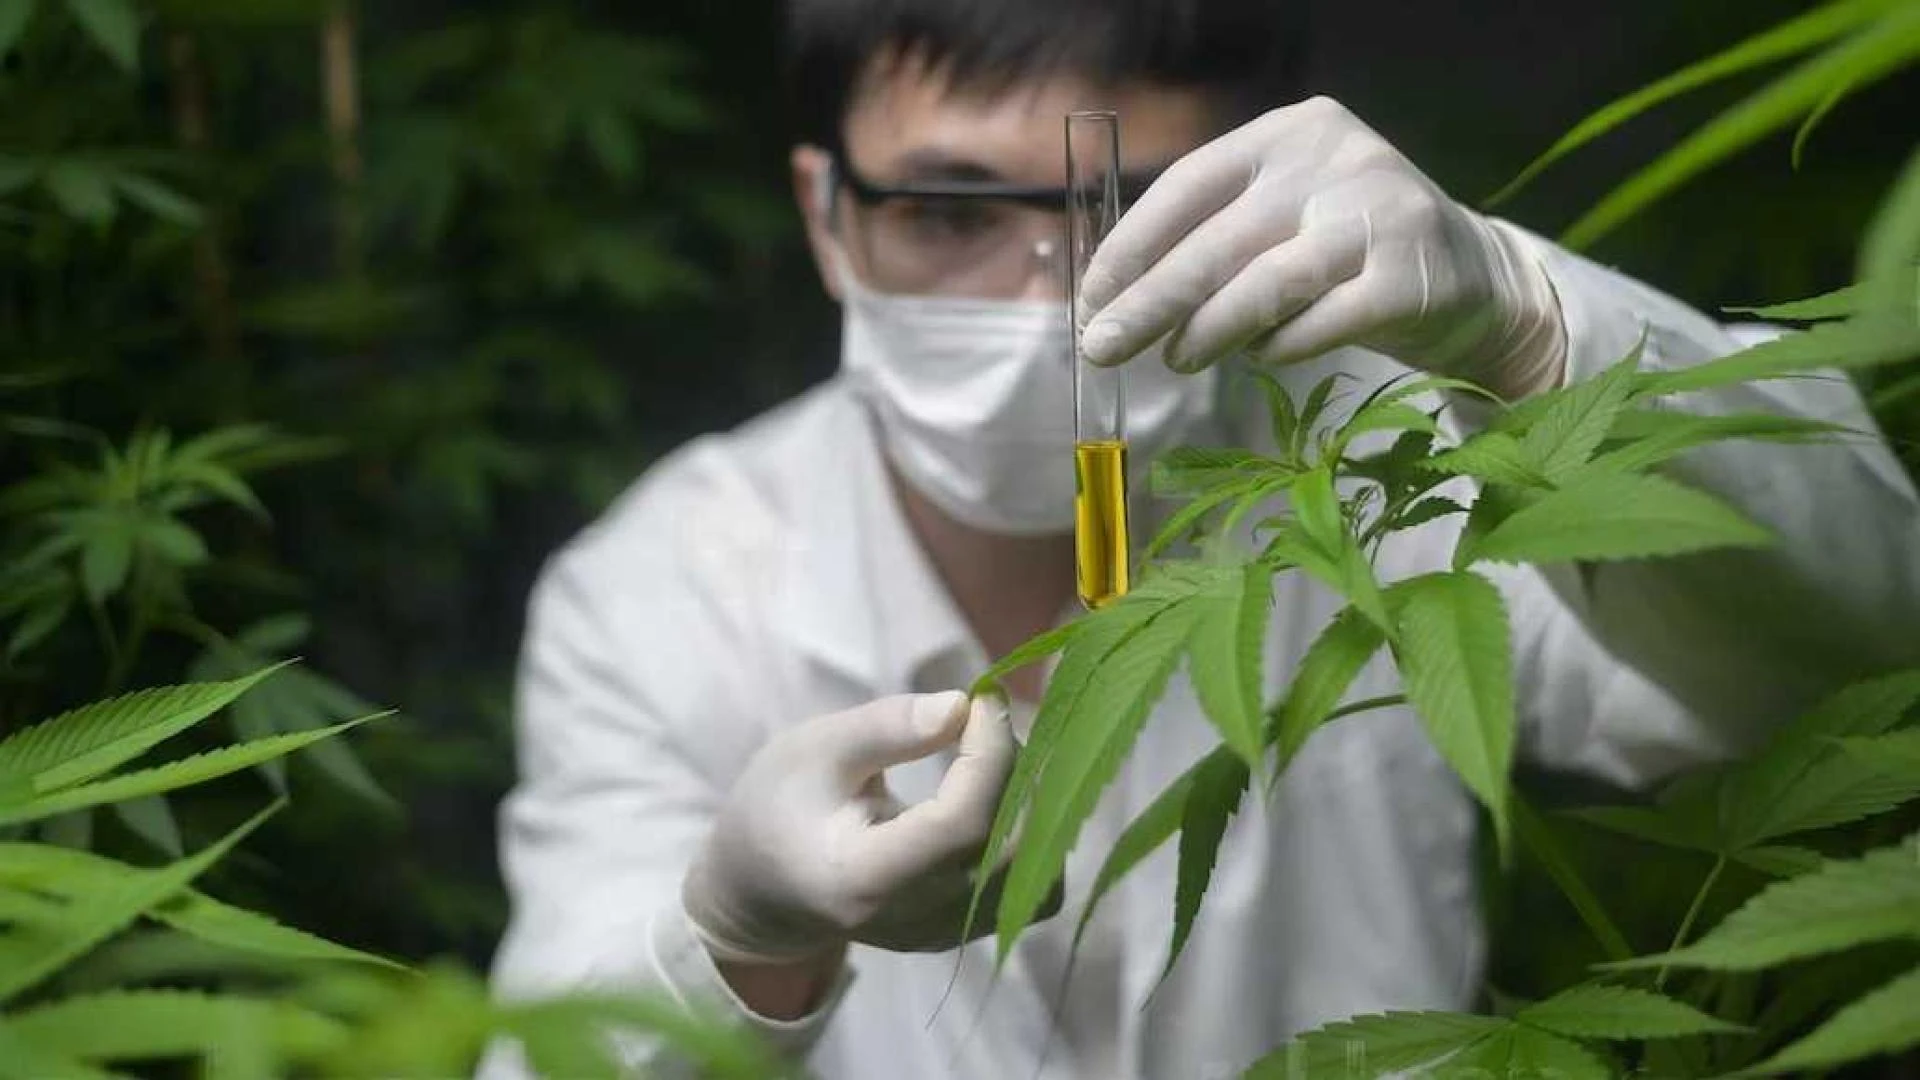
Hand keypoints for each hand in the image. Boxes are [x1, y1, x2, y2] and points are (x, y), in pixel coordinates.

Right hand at [683, 690, 1035, 966]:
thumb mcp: (813, 750)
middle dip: (1017, 774)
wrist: (761, 890)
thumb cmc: (779, 807)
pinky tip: (995, 796)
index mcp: (864, 880)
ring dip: (1032, 804)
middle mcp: (915, 920)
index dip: (990, 754)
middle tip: (986, 722)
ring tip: (990, 757)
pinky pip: (1031, 889)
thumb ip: (885, 728)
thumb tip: (962, 707)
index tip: (982, 699)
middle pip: (1011, 851)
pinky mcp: (964, 932)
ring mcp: (944, 935)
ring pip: (1037, 875)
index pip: (963, 825)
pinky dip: (1031, 835)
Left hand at [1078, 96, 1566, 399]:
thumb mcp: (1287, 215)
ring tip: (1175, 361)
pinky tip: (1257, 359)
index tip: (1091, 297)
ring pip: (1266, 283)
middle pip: (1218, 240)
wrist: (1474, 276)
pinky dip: (1279, 348)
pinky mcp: (1410, 279)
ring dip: (1208, 330)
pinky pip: (1322, 324)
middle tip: (1103, 347)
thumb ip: (1218, 236)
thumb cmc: (1350, 249)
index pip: (1190, 184)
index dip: (1132, 245)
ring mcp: (1379, 216)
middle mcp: (1335, 161)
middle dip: (1149, 301)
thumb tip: (1119, 297)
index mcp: (1290, 133)